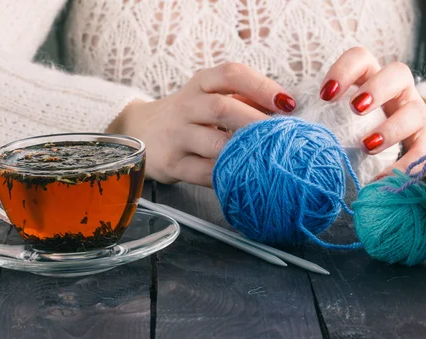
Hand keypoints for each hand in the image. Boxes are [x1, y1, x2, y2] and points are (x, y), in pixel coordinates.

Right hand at [107, 63, 295, 186]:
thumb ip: (243, 100)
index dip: (261, 86)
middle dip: (256, 123)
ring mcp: (176, 135)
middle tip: (283, 136)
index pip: (231, 74)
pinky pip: (203, 172)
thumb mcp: (208, 97)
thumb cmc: (188, 115)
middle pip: (222, 108)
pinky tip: (242, 176)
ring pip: (213, 143)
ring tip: (266, 158)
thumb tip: (286, 110)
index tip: (287, 103)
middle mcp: (186, 106)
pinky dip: (226, 175)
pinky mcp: (172, 163)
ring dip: (243, 151)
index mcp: (201, 84)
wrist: (138, 131)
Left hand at [319, 47, 425, 179]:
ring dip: (392, 127)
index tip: (325, 95)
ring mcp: (416, 115)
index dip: (345, 70)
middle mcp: (398, 92)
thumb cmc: (345, 135)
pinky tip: (384, 179)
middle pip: (398, 73)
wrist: (377, 162)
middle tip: (355, 108)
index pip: (362, 59)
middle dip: (377, 88)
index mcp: (371, 79)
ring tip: (367, 145)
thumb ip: (315, 122)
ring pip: (416, 110)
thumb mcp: (330, 123)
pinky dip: (406, 164)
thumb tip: (285, 128)